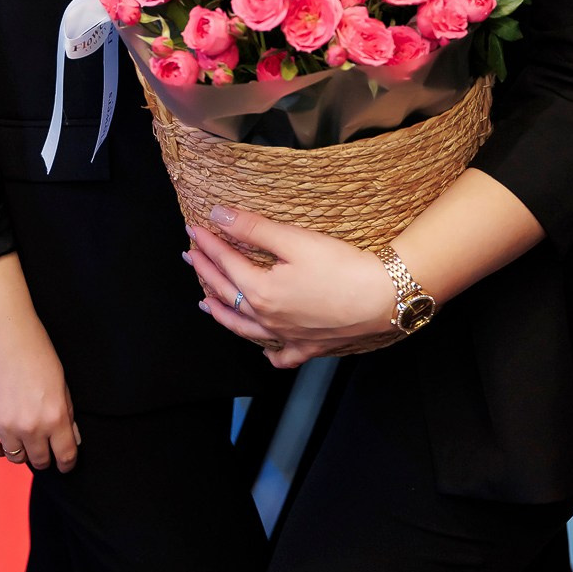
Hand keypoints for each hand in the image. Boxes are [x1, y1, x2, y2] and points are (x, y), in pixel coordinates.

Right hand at [0, 254, 79, 471]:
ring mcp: (5, 426)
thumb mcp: (61, 380)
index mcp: (55, 415)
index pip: (65, 456)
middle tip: (44, 446)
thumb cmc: (35, 348)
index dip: (67, 463)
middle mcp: (31, 426)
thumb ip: (66, 412)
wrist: (3, 331)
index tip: (65, 462)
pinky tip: (5, 436)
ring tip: (23, 436)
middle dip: (45, 456)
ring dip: (22, 451)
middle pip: (39, 461)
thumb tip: (71, 439)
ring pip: (16, 458)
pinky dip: (0, 447)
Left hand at [184, 208, 396, 368]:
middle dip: (206, 272)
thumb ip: (253, 229)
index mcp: (261, 292)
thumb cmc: (340, 267)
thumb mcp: (294, 240)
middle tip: (191, 256)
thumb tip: (218, 216)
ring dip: (222, 313)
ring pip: (244, 329)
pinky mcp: (310, 346)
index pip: (226, 263)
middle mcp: (268, 320)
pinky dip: (268, 352)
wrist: (382, 298)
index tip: (193, 228)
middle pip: (228, 294)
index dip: (209, 243)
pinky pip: (281, 355)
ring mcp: (288, 337)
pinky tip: (265, 350)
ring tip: (205, 303)